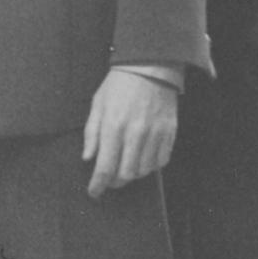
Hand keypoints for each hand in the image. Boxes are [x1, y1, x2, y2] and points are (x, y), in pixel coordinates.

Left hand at [82, 66, 180, 197]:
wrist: (150, 67)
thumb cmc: (119, 85)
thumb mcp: (98, 105)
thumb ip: (91, 133)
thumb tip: (88, 157)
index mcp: (114, 126)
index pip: (106, 167)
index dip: (98, 185)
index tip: (94, 191)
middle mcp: (135, 133)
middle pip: (126, 174)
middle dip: (114, 181)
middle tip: (109, 178)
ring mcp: (155, 134)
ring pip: (144, 171)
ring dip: (133, 174)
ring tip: (126, 165)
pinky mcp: (169, 132)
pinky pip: (161, 161)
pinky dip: (150, 165)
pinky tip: (142, 158)